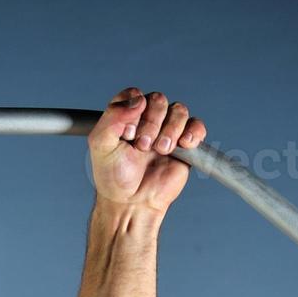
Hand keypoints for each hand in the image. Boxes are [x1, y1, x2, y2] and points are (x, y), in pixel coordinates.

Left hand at [88, 87, 206, 213]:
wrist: (132, 202)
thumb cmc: (114, 176)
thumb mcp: (101, 145)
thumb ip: (112, 117)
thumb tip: (139, 99)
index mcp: (124, 116)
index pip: (133, 94)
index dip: (132, 110)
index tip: (126, 134)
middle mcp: (146, 120)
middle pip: (158, 99)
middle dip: (151, 123)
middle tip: (141, 146)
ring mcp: (167, 130)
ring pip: (179, 109)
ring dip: (170, 129)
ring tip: (160, 150)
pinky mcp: (184, 143)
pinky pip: (196, 126)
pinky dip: (192, 132)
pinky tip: (182, 145)